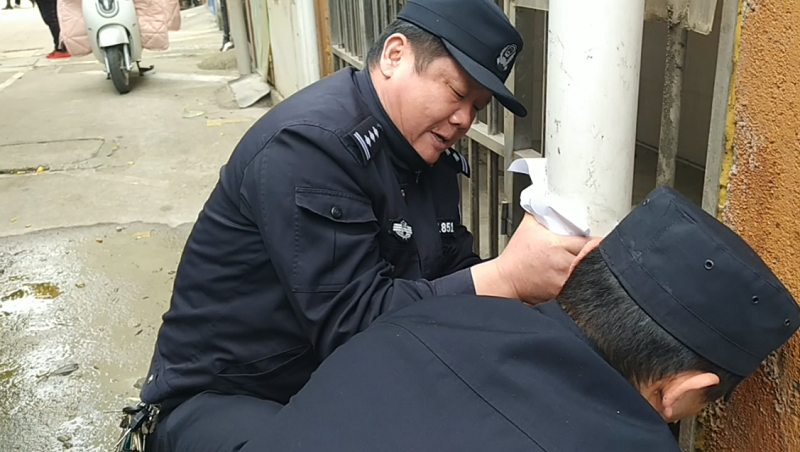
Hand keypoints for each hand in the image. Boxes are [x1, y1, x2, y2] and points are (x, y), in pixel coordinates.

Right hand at [471, 213, 595, 303]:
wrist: (506, 279)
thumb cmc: (516, 256)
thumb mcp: (527, 226)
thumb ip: (541, 212)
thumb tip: (549, 200)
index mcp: (556, 245)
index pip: (589, 242)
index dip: (597, 241)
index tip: (600, 238)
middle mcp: (562, 263)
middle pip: (592, 258)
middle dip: (595, 253)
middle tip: (597, 250)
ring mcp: (563, 280)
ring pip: (587, 273)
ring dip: (589, 267)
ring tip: (587, 262)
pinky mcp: (561, 292)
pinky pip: (578, 285)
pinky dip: (580, 280)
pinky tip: (576, 275)